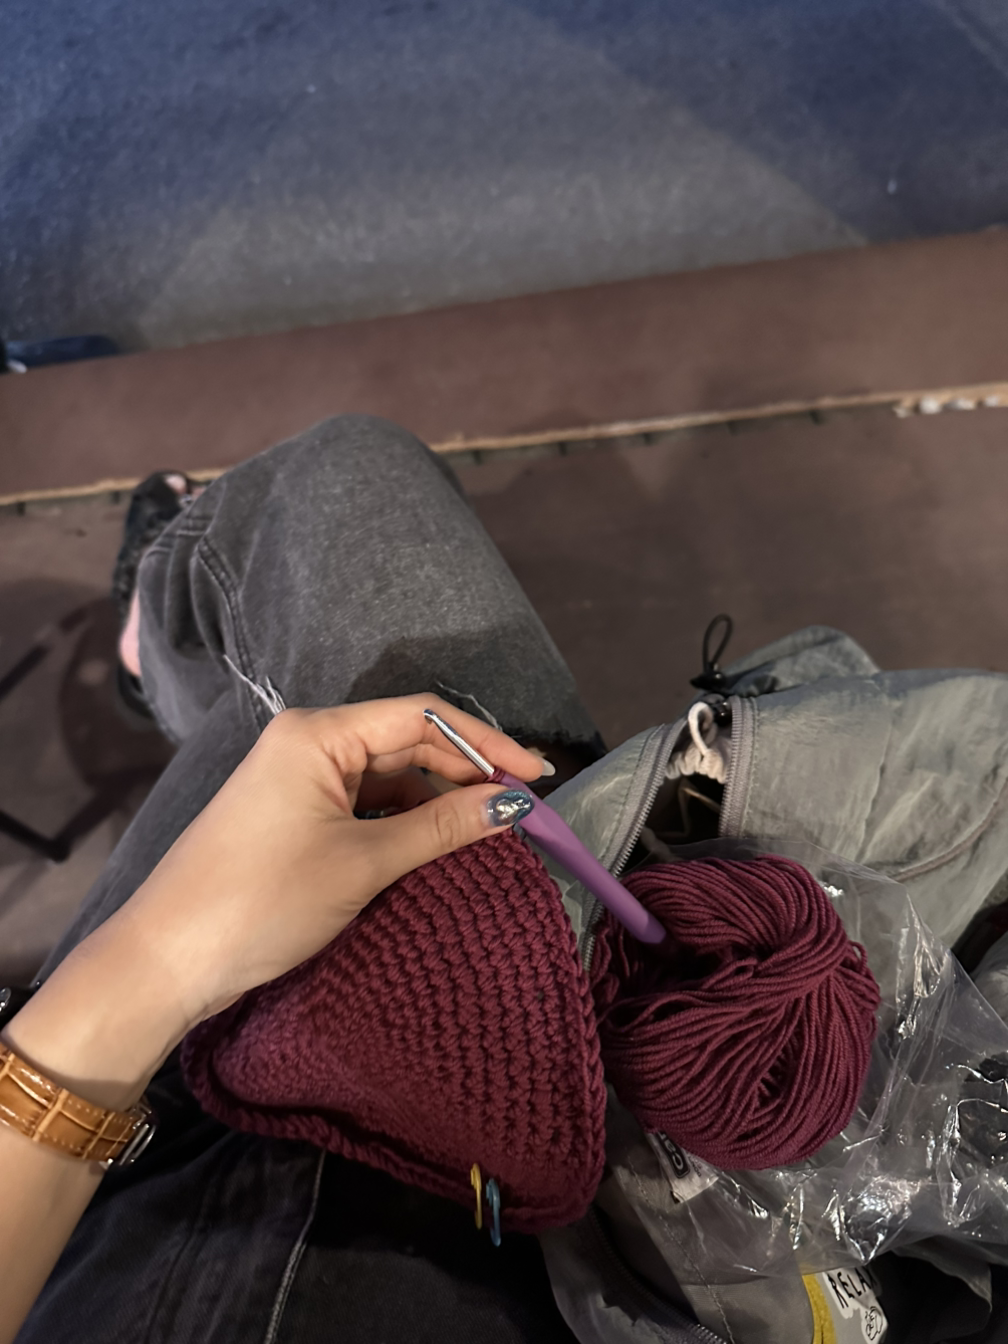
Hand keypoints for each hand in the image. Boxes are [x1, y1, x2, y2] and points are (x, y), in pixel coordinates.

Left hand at [3, 694, 543, 1108]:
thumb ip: (441, 827)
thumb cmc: (263, 901)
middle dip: (466, 773)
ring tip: (490, 832)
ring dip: (437, 800)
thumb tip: (514, 805)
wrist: (167, 962)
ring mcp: (298, 779)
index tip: (538, 776)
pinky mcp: (294, 816)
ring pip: (388, 776)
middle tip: (523, 811)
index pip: (422, 716)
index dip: (487, 743)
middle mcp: (308, 741)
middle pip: (407, 742)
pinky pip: (365, 804)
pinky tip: (439, 844)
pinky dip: (404, 822)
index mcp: (318, 732)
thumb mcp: (362, 863)